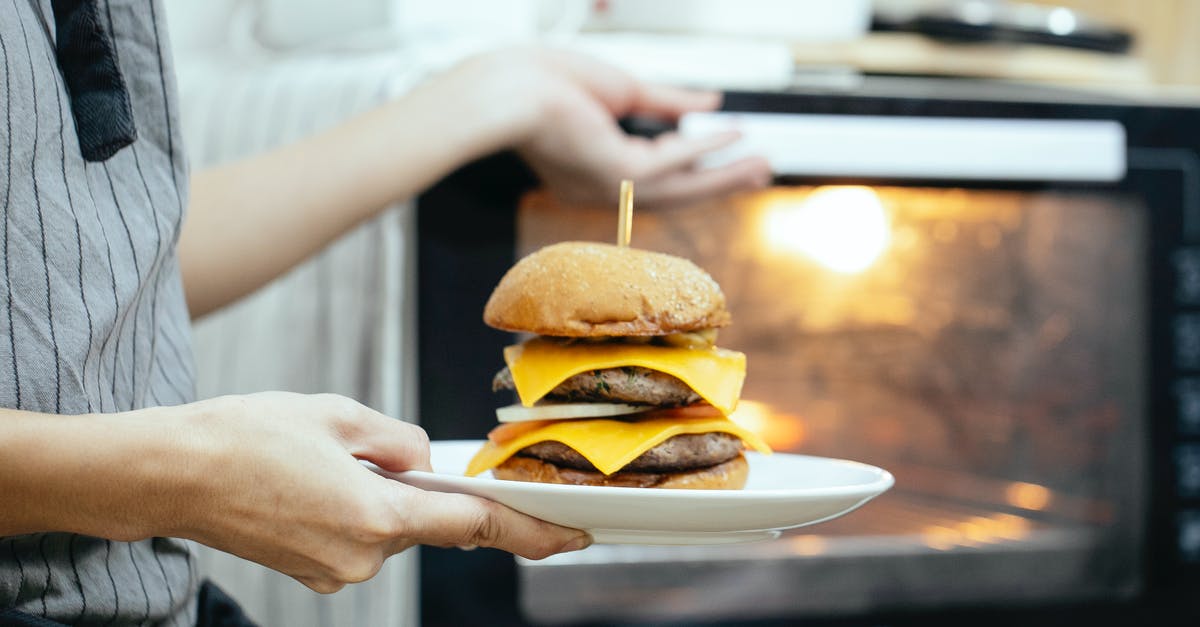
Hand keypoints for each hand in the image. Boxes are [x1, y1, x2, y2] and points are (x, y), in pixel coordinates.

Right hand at [173, 392, 589, 592]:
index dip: (533, 531)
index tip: (574, 536)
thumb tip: (426, 461)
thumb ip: (402, 441)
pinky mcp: (315, 572)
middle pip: (426, 518)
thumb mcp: (339, 415)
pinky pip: (359, 535)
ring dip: (378, 493)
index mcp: (377, 515)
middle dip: (415, 484)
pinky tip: (311, 482)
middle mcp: (363, 556)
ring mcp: (336, 571)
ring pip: (391, 525)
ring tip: (321, 461)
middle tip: (364, 449)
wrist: (170, 475)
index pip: (477, 525)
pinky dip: (354, 508)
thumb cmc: (245, 437)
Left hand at [469, 48, 770, 208]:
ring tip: (761, 166)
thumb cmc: (540, 82)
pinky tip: (731, 139)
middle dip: (718, 180)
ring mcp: (609, 186)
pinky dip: (704, 149)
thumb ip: (668, 102)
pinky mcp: (616, 175)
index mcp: (593, 167)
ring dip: (723, 176)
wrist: (507, 89)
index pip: (652, 176)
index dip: (693, 167)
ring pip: (679, 188)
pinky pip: (672, 164)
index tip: (725, 156)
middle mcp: (601, 187)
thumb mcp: (620, 88)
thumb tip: (709, 104)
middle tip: (757, 171)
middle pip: (673, 190)